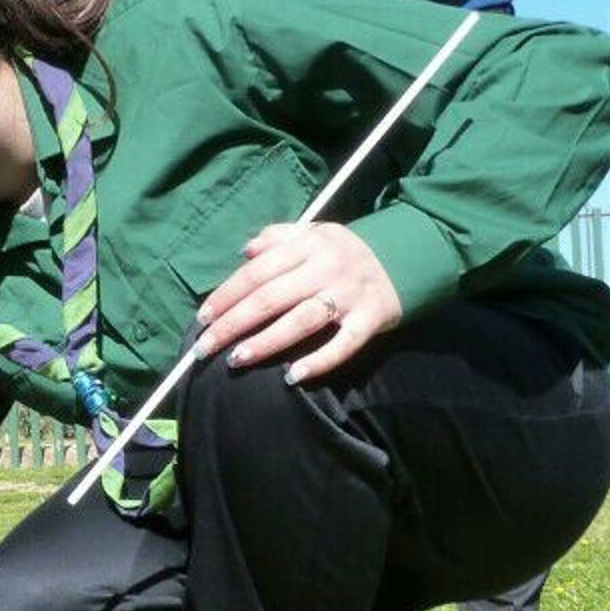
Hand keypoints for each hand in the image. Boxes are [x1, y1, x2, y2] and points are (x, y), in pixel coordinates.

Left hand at [197, 221, 401, 384]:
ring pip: (300, 321)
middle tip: (205, 348)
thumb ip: (278, 238)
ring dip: (265, 343)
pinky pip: (343, 345)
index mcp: (308, 245)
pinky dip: (319, 362)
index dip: (226, 295)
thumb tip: (245, 251)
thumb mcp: (314, 233)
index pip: (257, 272)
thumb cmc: (346, 251)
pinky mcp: (370, 320)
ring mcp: (348, 295)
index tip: (203, 318)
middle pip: (271, 298)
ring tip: (237, 360)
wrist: (406, 258)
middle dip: (233, 324)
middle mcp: (326, 268)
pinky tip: (292, 377)